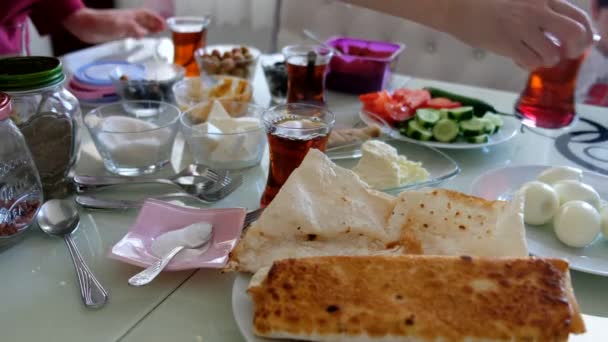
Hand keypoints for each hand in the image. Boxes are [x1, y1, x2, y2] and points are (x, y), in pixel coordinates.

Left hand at [63, 8, 165, 43]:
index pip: (147, 15)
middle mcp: (128, 19)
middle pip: (145, 20)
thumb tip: (144, 34)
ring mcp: (123, 26)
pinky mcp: (117, 32)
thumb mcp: (119, 25)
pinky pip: (132, 32)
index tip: (166, 25)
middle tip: (164, 30)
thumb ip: (133, 29)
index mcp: (130, 16)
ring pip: (139, 26)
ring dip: (148, 29)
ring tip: (156, 34)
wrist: (84, 25)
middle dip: (154, 23)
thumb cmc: (101, 23)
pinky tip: (139, 39)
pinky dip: (138, 35)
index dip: (156, 19)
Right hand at [444, 0, 593, 68]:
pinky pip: (530, 62)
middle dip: (573, 49)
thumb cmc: (487, 4)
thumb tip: (558, 31)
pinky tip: (519, 59)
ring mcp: (521, 28)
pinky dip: (529, 65)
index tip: (577, 44)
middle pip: (573, 34)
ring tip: (535, 57)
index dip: (584, 34)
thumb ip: (541, 10)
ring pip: (551, 53)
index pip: (578, 17)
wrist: (458, 7)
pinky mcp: (506, 43)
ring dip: (546, 60)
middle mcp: (536, 10)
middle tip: (563, 54)